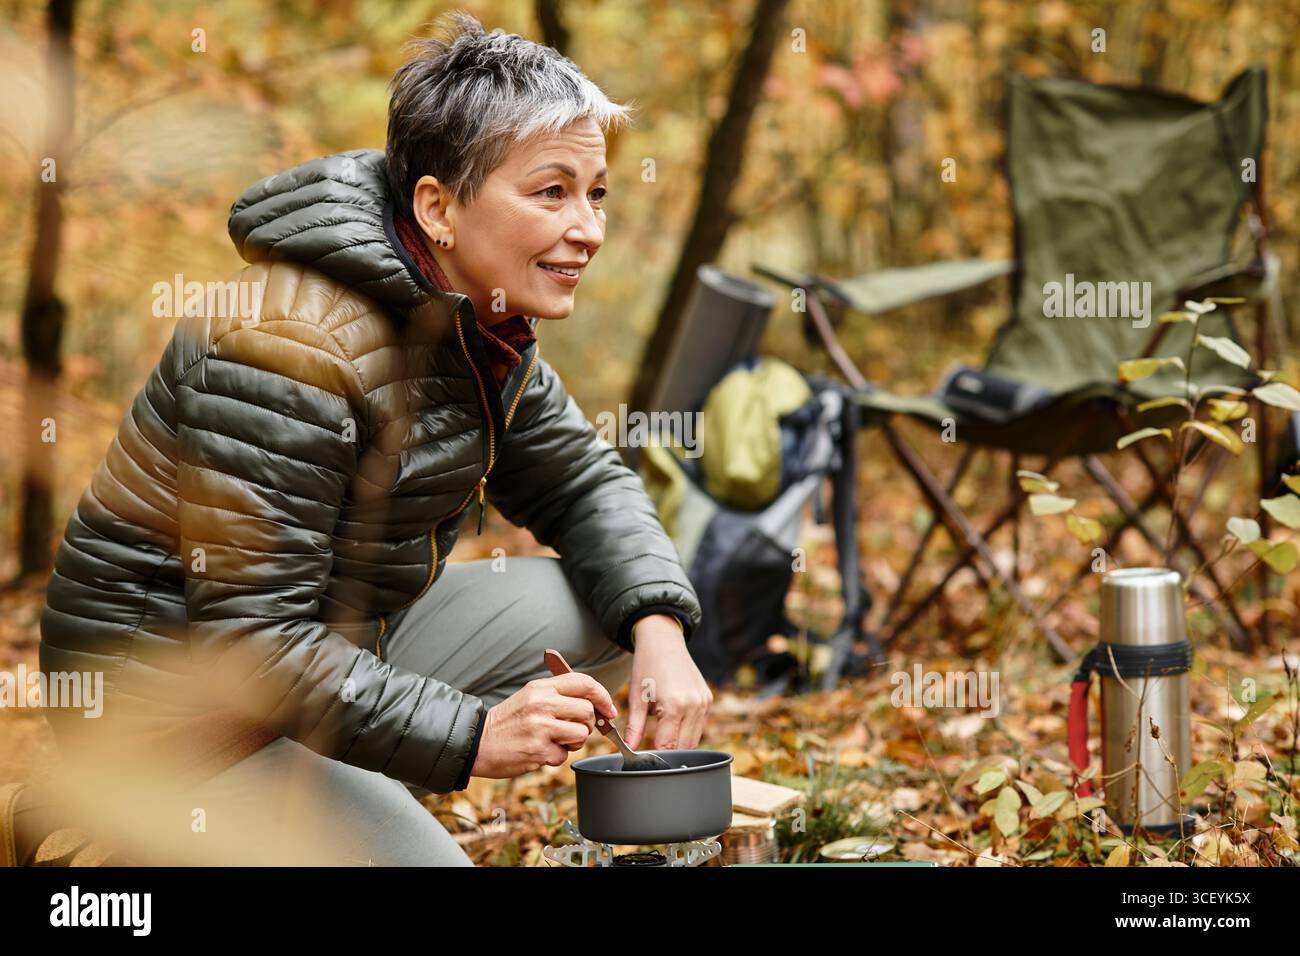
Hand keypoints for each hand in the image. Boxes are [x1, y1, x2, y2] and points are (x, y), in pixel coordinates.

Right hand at [469, 673, 615, 778]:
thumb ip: (559, 697)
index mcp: (541, 688)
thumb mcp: (529, 698)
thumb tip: (595, 705)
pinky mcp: (538, 750)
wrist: (477, 743)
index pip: (584, 683)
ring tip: (552, 741)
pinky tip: (538, 752)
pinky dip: (555, 757)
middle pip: (587, 711)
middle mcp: (542, 704)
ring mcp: (540, 727)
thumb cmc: (507, 722)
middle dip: (586, 725)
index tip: (609, 709)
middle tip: (572, 731)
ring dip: (572, 743)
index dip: (603, 696)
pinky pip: (564, 755)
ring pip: (580, 734)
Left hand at [624, 614, 712, 750]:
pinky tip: (674, 722)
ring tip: (662, 736)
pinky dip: (688, 730)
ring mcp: (704, 702)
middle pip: (683, 747)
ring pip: (694, 739)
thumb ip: (634, 727)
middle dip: (668, 752)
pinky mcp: (708, 699)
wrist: (663, 641)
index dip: (655, 756)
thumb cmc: (646, 667)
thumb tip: (628, 750)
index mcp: (674, 705)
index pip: (668, 746)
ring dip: (680, 743)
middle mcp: (694, 705)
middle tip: (652, 751)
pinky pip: (699, 725)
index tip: (645, 760)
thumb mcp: (636, 698)